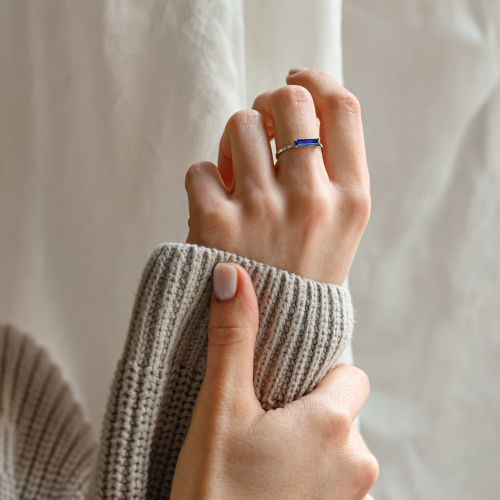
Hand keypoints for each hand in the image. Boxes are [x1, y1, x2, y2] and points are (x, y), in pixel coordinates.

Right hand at [170, 263, 377, 499]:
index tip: (282, 380)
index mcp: (332, 426)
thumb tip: (233, 276)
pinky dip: (312, 468)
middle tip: (265, 415)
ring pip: (340, 442)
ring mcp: (354, 498)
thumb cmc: (214, 493)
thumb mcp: (218, 409)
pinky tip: (273, 477)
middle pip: (344, 407)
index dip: (317, 372)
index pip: (349, 373)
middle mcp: (358, 463)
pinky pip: (336, 474)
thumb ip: (231, 339)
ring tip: (266, 448)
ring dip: (310, 437)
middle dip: (311, 404)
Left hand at [185, 69, 369, 284]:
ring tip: (235, 174)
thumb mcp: (339, 231)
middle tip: (259, 125)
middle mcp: (312, 201)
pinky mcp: (216, 225)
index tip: (295, 79)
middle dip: (268, 102)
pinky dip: (203, 182)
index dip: (315, 80)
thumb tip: (293, 110)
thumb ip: (328, 175)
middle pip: (289, 102)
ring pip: (239, 125)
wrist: (272, 343)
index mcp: (352, 200)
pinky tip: (214, 207)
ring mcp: (264, 211)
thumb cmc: (302, 279)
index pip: (342, 108)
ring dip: (231, 142)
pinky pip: (200, 169)